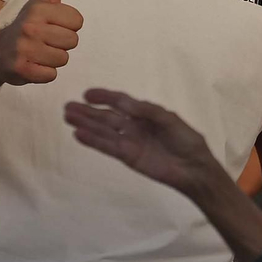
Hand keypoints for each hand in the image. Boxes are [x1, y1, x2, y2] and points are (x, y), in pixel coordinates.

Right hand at [0, 0, 82, 84]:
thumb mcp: (42, 2)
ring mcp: (24, 49)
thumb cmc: (27, 25)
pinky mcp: (20, 69)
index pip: (78, 22)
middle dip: (61, 44)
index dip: (68, 26)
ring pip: (63, 59)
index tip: (52, 26)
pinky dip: (44, 73)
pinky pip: (51, 75)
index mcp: (39, 9)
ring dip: (53, 59)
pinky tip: (32, 65)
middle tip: (44, 41)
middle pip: (72, 41)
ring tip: (38, 53)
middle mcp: (30, 27)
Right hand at [66, 88, 261, 261]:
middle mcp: (135, 127)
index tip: (87, 93)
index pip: (121, 102)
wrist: (194, 168)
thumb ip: (147, 111)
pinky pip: (108, 147)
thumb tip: (123, 103)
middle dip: (88, 111)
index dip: (105, 97)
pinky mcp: (127, 157)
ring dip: (86, 124)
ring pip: (103, 131)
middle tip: (67, 107)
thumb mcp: (170, 120)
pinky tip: (78, 134)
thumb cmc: (186, 140)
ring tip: (67, 117)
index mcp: (146, 114)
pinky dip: (93, 141)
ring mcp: (130, 142)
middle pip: (107, 117)